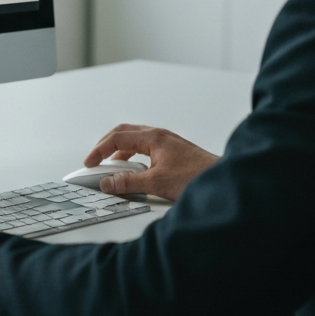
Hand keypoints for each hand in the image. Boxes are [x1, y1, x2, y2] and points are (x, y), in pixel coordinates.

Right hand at [84, 124, 218, 201]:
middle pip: (125, 133)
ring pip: (136, 140)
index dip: (100, 150)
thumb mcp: (156, 182)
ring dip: (121, 150)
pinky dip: (134, 156)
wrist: (225, 181)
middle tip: (95, 159)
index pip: (117, 137)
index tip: (90, 163)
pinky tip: (136, 170)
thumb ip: (129, 182)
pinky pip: (147, 148)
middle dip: (106, 145)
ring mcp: (169, 142)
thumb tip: (108, 182)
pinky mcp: (175, 152)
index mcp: (153, 137)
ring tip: (112, 166)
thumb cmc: (197, 177)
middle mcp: (160, 135)